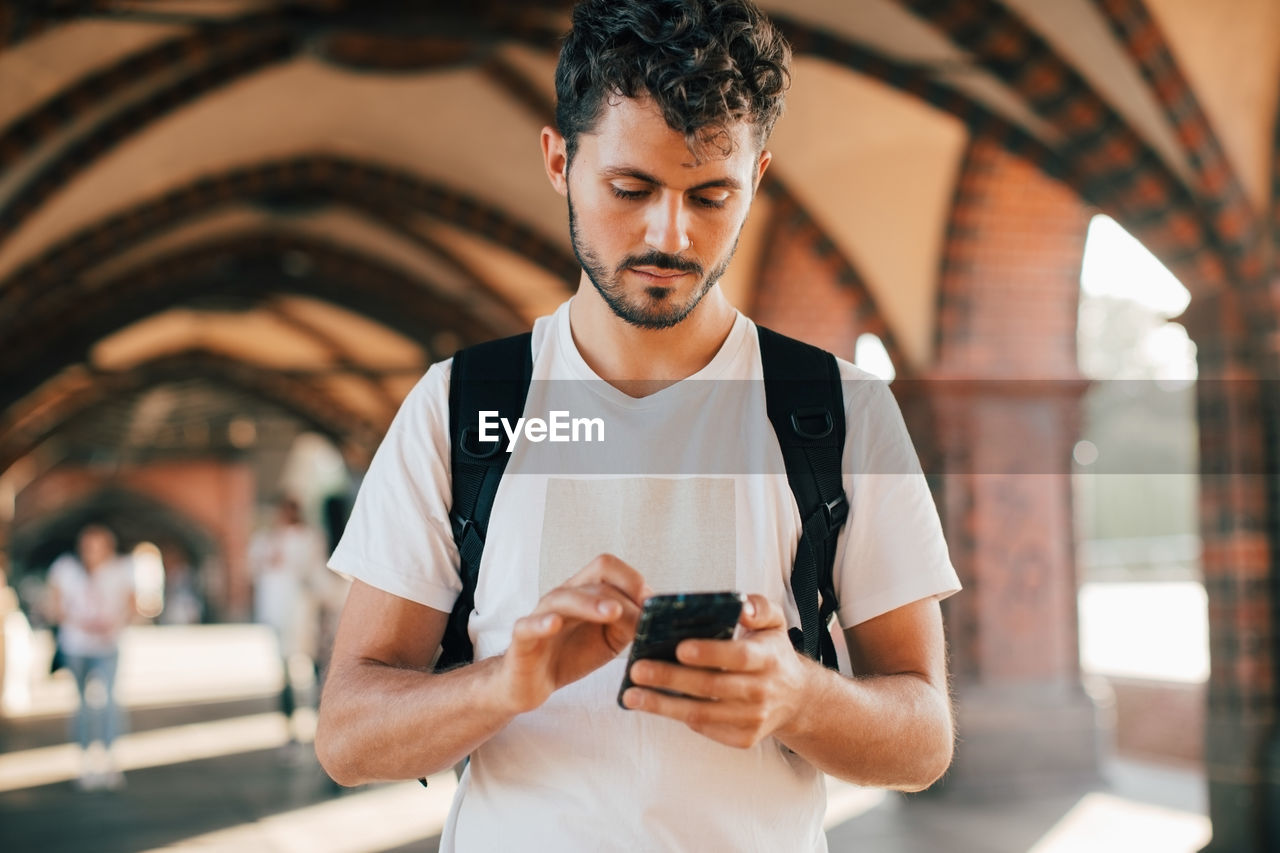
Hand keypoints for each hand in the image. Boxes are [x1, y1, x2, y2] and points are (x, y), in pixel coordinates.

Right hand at [499, 554, 647, 712]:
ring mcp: (542, 615)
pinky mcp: (523, 638)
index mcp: (587, 593)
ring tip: (613, 612)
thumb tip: (656, 613)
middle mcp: (565, 596)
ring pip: (565, 597)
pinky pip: (528, 625)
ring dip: (591, 603)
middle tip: (641, 608)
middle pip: (594, 574)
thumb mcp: (611, 640)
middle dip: (622, 588)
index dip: (633, 581)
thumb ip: (631, 623)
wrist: (532, 683)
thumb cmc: (573, 655)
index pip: (609, 568)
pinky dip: (542, 623)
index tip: (651, 606)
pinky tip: (555, 624)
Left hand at [620, 594, 809, 748]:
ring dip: (663, 705)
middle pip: (711, 687)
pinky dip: (677, 717)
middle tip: (637, 669)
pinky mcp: (743, 739)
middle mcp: (762, 691)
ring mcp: (753, 718)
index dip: (710, 654)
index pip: (740, 656)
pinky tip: (653, 705)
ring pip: (701, 714)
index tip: (680, 648)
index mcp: (768, 658)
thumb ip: (759, 607)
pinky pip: (705, 729)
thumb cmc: (773, 653)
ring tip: (632, 695)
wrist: (796, 698)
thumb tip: (741, 607)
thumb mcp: (775, 622)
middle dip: (671, 679)